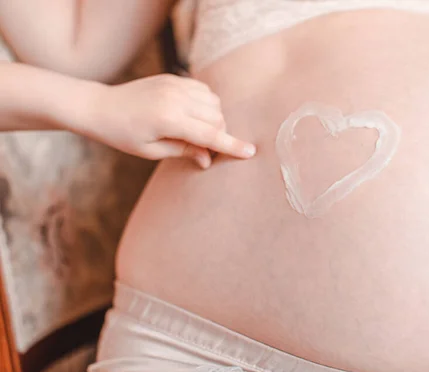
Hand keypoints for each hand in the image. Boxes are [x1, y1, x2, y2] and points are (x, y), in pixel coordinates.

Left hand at [87, 74, 255, 167]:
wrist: (101, 106)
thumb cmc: (123, 134)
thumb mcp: (151, 151)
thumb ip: (183, 152)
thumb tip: (208, 159)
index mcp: (169, 119)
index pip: (210, 134)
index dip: (231, 145)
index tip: (250, 152)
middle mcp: (175, 98)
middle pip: (216, 117)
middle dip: (218, 134)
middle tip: (202, 149)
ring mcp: (175, 85)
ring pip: (214, 102)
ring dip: (213, 118)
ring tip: (196, 131)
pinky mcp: (174, 78)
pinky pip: (204, 90)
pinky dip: (206, 104)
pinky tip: (193, 115)